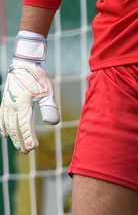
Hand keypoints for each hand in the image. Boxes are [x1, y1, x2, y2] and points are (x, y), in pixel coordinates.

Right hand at [0, 32, 60, 152]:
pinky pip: (1, 118)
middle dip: (21, 141)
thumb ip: (50, 108)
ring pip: (8, 125)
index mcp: (23, 105)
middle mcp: (12, 107)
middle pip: (16, 129)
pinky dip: (3, 127)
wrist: (24, 63)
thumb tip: (54, 123)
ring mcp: (6, 104)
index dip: (29, 138)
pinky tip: (5, 134)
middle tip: (27, 152)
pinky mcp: (4, 101)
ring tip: (19, 146)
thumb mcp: (47, 92)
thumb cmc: (38, 77)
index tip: (34, 148)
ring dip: (13, 137)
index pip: (26, 127)